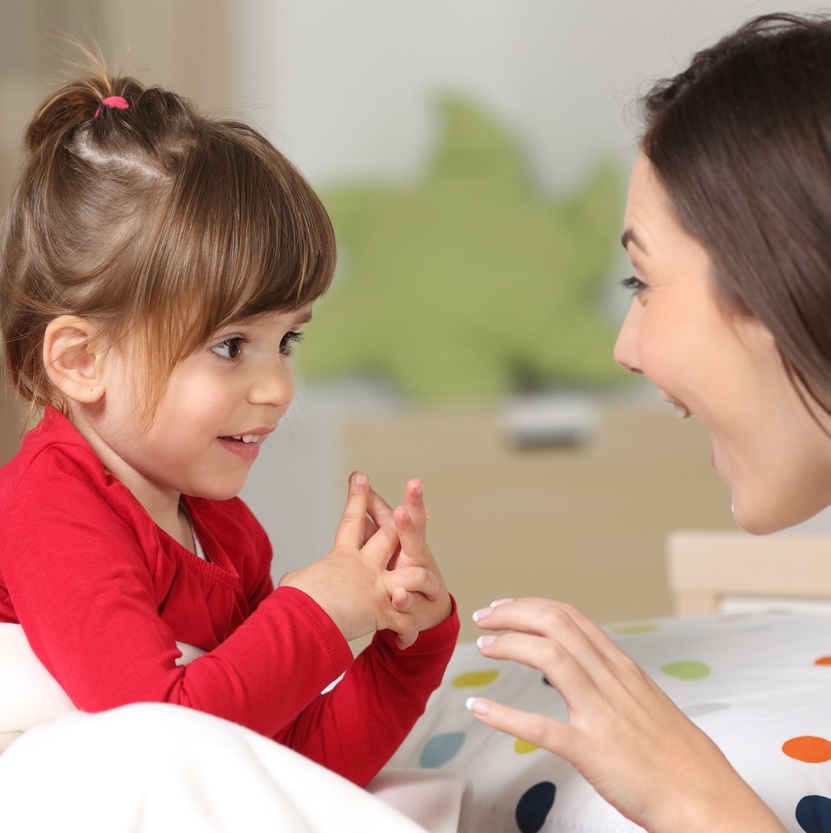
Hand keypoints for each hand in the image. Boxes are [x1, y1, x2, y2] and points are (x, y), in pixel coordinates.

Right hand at [279, 473, 440, 646]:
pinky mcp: (383, 612)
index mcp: (342, 557)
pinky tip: (406, 641)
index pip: (351, 520)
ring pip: (415, 575)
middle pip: (391, 535)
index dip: (357, 497)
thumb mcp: (296, 585)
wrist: (302, 622)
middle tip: (410, 511)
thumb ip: (301, 579)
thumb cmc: (293, 603)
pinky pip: (404, 622)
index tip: (360, 475)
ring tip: (431, 591)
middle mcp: (364, 567)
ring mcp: (376, 588)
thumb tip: (290, 582)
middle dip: (405, 521)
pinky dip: (407, 633)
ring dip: (425, 584)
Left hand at [467, 598, 784, 832]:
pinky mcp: (593, 752)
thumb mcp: (649, 702)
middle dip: (514, 614)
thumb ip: (616, 681)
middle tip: (484, 617)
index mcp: (624, 669)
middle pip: (556, 624)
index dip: (533, 606)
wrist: (710, 802)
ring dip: (510, 645)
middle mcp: (613, 681)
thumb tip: (588, 666)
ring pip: (550, 657)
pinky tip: (480, 708)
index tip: (505, 606)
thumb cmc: (682, 759)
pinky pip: (541, 728)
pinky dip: (505, 715)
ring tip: (484, 646)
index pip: (572, 617)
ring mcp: (603, 714)